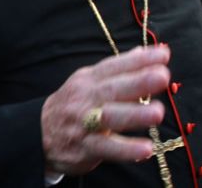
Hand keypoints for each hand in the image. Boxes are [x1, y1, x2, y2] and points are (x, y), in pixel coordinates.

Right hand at [41, 45, 170, 174]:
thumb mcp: (89, 81)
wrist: (38, 132)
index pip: (115, 66)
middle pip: (113, 88)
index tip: (163, 55)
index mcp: (89, 79)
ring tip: (158, 112)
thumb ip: (117, 70)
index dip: (138, 60)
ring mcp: (84, 123)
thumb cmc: (74, 104)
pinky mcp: (85, 148)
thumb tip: (144, 52)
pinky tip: (146, 149)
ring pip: (110, 117)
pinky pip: (107, 149)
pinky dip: (126, 149)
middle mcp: (86, 98)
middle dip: (138, 82)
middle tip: (162, 76)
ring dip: (134, 114)